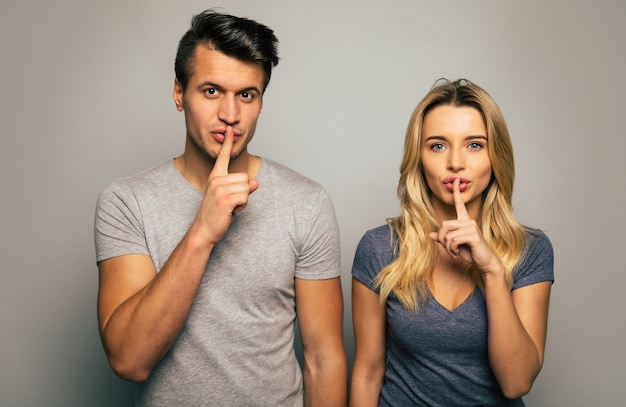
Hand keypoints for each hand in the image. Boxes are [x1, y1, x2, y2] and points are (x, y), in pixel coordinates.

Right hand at [195, 127, 257, 244]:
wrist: (204, 230)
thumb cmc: (216, 214)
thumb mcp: (228, 197)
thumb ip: (241, 187)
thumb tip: (256, 183)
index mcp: (215, 177)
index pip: (223, 157)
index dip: (227, 143)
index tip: (230, 130)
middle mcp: (216, 180)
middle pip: (245, 178)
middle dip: (243, 192)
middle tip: (230, 203)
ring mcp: (220, 189)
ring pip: (247, 187)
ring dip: (243, 200)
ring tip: (230, 207)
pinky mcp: (225, 199)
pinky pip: (245, 197)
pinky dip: (242, 206)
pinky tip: (231, 212)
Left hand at [428, 178, 500, 273]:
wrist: (485, 262)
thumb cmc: (471, 252)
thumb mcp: (454, 245)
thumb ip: (443, 239)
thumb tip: (430, 234)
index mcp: (465, 221)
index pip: (459, 204)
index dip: (456, 192)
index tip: (456, 180)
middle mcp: (469, 221)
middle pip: (444, 225)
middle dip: (441, 239)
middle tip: (448, 249)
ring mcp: (472, 227)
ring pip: (447, 235)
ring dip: (447, 247)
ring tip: (454, 252)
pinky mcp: (473, 235)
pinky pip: (453, 240)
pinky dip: (451, 249)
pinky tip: (457, 254)